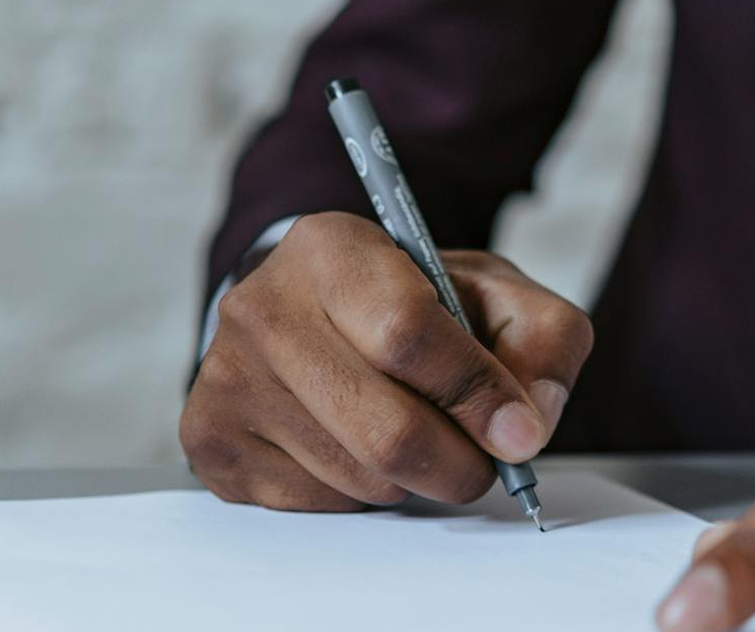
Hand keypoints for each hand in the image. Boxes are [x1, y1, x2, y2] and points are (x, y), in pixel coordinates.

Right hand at [180, 211, 592, 509]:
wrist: (318, 311)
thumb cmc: (416, 302)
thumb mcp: (497, 295)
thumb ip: (543, 341)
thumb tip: (526, 429)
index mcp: (332, 248)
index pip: (408, 335)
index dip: (477, 395)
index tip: (518, 433)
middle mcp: (260, 307)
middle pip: (385, 429)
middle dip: (460, 463)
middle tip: (485, 462)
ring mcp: (225, 378)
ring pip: (358, 478)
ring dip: (415, 480)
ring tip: (419, 436)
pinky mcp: (210, 442)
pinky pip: (318, 505)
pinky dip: (364, 496)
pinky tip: (361, 447)